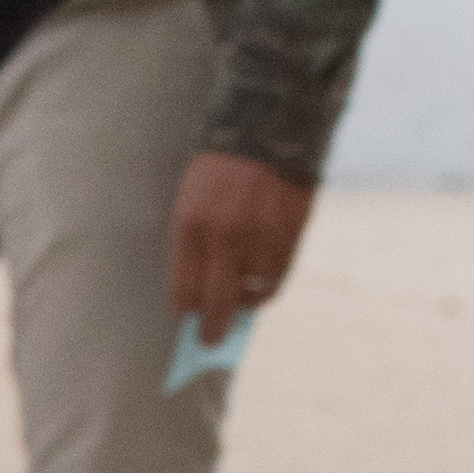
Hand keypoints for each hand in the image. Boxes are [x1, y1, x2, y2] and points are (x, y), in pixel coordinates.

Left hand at [169, 149, 315, 334]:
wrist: (268, 131)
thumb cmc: (222, 169)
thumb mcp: (193, 200)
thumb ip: (194, 244)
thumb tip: (200, 291)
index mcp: (191, 225)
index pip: (185, 287)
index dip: (186, 310)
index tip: (187, 319)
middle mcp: (225, 236)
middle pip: (217, 303)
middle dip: (212, 328)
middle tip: (210, 341)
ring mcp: (260, 238)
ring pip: (251, 296)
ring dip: (244, 306)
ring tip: (239, 304)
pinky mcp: (289, 236)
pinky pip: (276, 281)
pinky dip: (266, 292)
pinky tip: (260, 290)